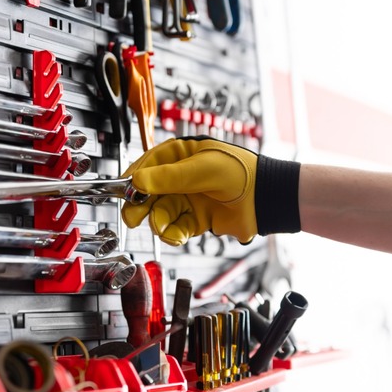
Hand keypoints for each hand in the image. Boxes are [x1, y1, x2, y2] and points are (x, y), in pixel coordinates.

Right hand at [121, 137, 257, 245]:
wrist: (266, 200)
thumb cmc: (241, 173)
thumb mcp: (202, 169)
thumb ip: (169, 177)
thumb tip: (138, 181)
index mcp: (180, 155)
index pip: (148, 165)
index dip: (134, 179)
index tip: (125, 192)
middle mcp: (180, 177)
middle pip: (149, 193)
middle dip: (140, 206)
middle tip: (134, 217)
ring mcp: (188, 198)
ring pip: (160, 212)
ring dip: (159, 222)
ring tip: (163, 228)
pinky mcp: (196, 219)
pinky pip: (175, 228)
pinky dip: (173, 234)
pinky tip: (177, 236)